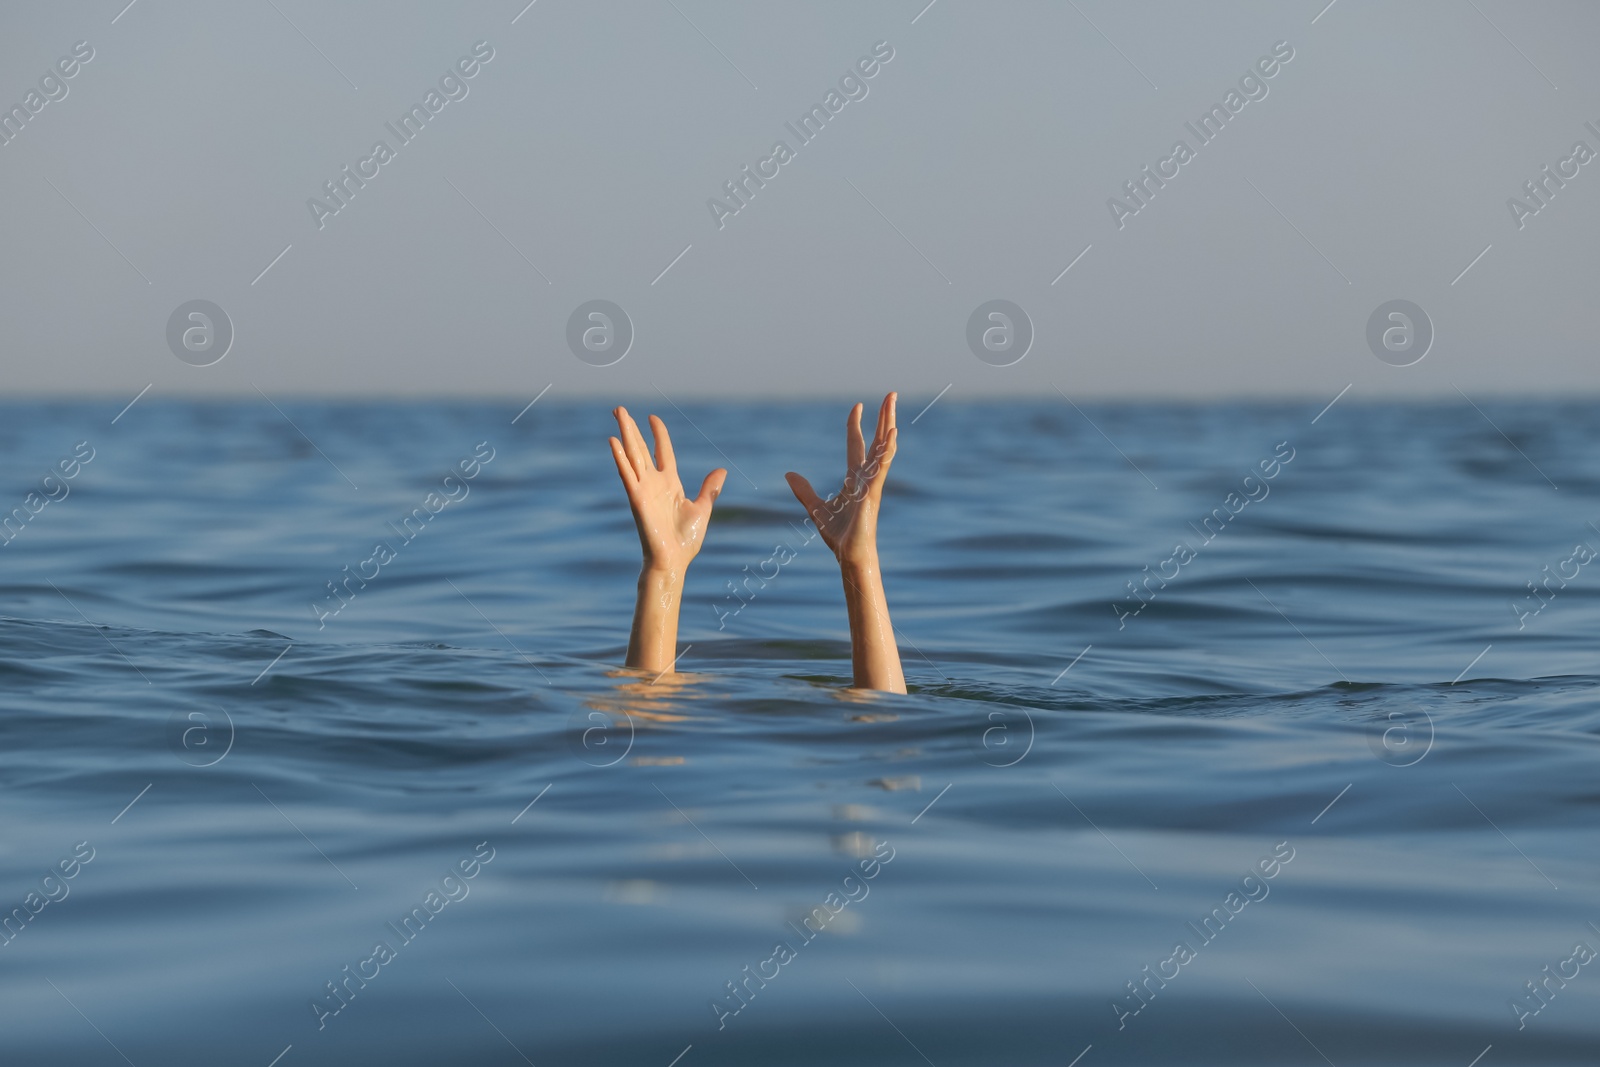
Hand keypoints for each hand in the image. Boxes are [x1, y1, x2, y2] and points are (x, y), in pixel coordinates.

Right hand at [609, 407, 725, 576]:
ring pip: (632, 455)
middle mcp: (654, 482)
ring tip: (618, 413)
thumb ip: (709, 488)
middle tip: (620, 408)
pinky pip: (627, 475)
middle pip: (641, 448)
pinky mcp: (637, 499)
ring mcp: (644, 489)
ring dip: (624, 434)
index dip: (658, 434)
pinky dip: (620, 458)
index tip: (653, 418)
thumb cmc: (685, 540)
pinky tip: (614, 442)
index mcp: (670, 483)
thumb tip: (721, 470)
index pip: (663, 451)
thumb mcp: (702, 508)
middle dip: (632, 428)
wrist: (674, 560)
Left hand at [785, 393, 897, 564]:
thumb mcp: (816, 508)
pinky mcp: (873, 493)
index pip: (857, 444)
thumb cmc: (840, 536)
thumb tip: (789, 474)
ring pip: (883, 448)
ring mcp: (872, 483)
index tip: (857, 406)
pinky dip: (887, 451)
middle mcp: (867, 476)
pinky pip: (881, 468)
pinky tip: (892, 434)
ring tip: (891, 405)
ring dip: (888, 425)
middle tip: (890, 394)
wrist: (849, 556)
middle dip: (883, 417)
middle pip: (877, 440)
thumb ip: (804, 491)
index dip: (856, 424)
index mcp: (855, 478)